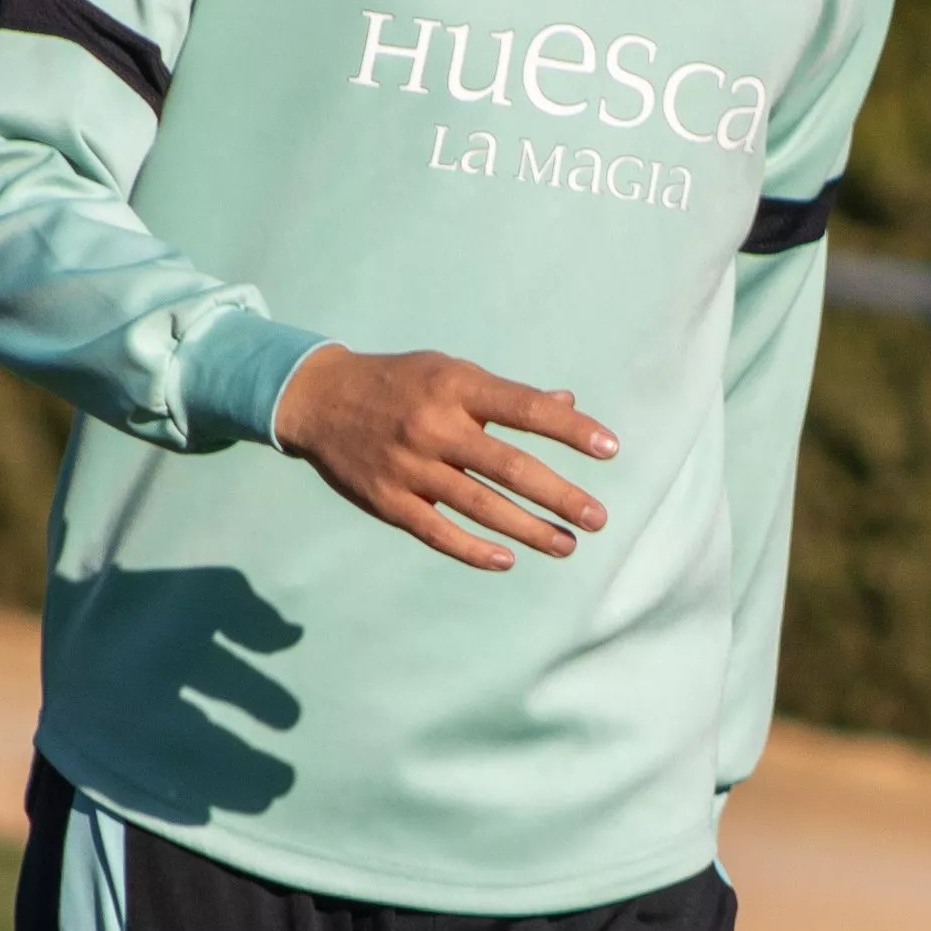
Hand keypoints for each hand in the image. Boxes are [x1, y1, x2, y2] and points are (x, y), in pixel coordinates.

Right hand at [269, 343, 616, 571]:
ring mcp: (409, 465)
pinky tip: (506, 559)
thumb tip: (566, 405)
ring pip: (480, 506)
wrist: (319, 399)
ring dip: (528, 530)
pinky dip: (473, 549)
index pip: (525, 409)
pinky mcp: (387, 499)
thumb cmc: (399, 383)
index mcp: (455, 386)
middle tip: (597, 517)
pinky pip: (437, 532)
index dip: (571, 430)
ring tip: (566, 545)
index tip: (611, 449)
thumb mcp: (450, 372)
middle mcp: (434, 425)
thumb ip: (505, 395)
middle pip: (509, 466)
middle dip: (559, 495)